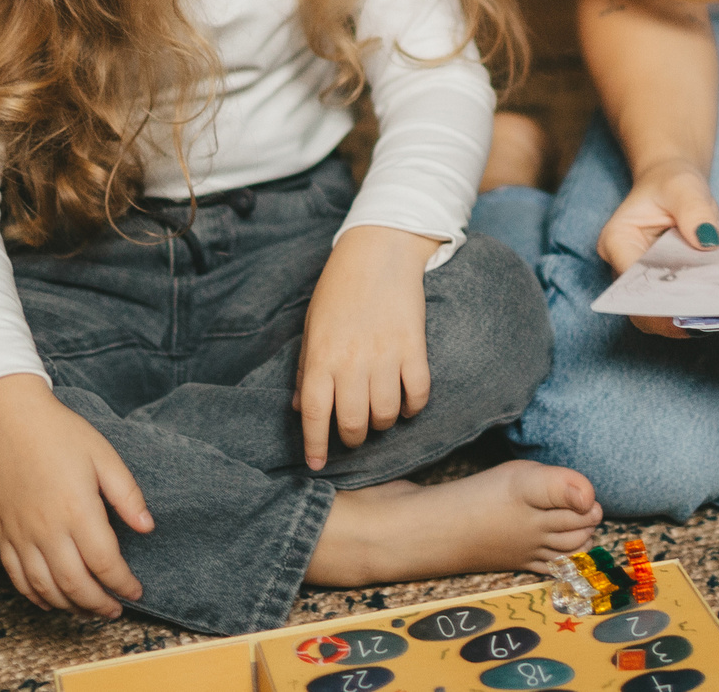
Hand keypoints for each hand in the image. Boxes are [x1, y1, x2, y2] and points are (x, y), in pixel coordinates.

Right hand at [0, 373, 153, 617]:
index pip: (105, 562)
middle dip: (99, 605)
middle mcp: (47, 529)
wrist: (8, 419)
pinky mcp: (3, 534)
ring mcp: (21, 535)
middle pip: (76, 584)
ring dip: (70, 607)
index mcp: (77, 510)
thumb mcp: (104, 455)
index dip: (123, 583)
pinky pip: (17, 578)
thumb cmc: (60, 433)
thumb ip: (127, 495)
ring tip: (89, 611)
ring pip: (46, 588)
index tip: (136, 591)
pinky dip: (36, 597)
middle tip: (116, 610)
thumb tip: (148, 527)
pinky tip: (52, 601)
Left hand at [297, 225, 439, 469]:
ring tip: (379, 413)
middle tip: (354, 431)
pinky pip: (417, 394)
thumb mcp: (313, 327)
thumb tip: (300, 411)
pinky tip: (406, 401)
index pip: (313, 415)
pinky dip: (412, 407)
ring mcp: (385, 356)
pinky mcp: (415, 348)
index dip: (314, 446)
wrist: (378, 251)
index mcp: (322, 357)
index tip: (316, 466)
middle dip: (353, 437)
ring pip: (386, 415)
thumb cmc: (339, 290)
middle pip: (352, 423)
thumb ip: (307, 370)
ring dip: (382, 423)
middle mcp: (352, 361)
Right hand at [597, 157, 718, 339]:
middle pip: (649, 308)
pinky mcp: (672, 288)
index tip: (694, 304)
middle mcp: (628, 270)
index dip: (660, 300)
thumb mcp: (682, 186)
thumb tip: (709, 240)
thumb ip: (694, 210)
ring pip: (670, 313)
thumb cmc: (671, 182)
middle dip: (683, 313)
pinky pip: (689, 303)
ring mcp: (650, 282)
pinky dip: (713, 298)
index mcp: (619, 243)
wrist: (675, 185)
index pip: (634, 283)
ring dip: (702, 309)